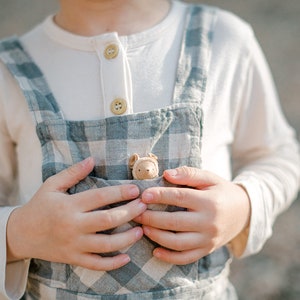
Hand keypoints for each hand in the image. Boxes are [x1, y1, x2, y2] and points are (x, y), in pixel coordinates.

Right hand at [7, 157, 146, 270]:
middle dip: (129, 212)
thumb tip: (92, 159)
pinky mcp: (73, 258)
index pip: (100, 197)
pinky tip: (126, 257)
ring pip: (106, 244)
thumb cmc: (39, 206)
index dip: (120, 193)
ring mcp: (74, 245)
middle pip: (107, 220)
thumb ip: (73, 172)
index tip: (136, 190)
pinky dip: (112, 263)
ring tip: (140, 230)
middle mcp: (73, 226)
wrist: (21, 234)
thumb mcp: (52, 185)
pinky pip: (96, 264)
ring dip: (127, 238)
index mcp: (69, 205)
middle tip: (144, 206)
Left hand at [135, 166, 249, 264]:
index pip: (180, 197)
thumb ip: (189, 174)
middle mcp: (209, 223)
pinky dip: (169, 257)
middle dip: (152, 217)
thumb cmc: (221, 191)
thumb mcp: (209, 178)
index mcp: (210, 202)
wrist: (243, 212)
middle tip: (136, 213)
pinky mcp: (207, 250)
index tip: (143, 194)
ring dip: (157, 236)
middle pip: (175, 222)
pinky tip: (155, 251)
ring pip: (178, 243)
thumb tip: (167, 174)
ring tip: (142, 228)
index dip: (160, 195)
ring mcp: (208, 239)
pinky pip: (186, 258)